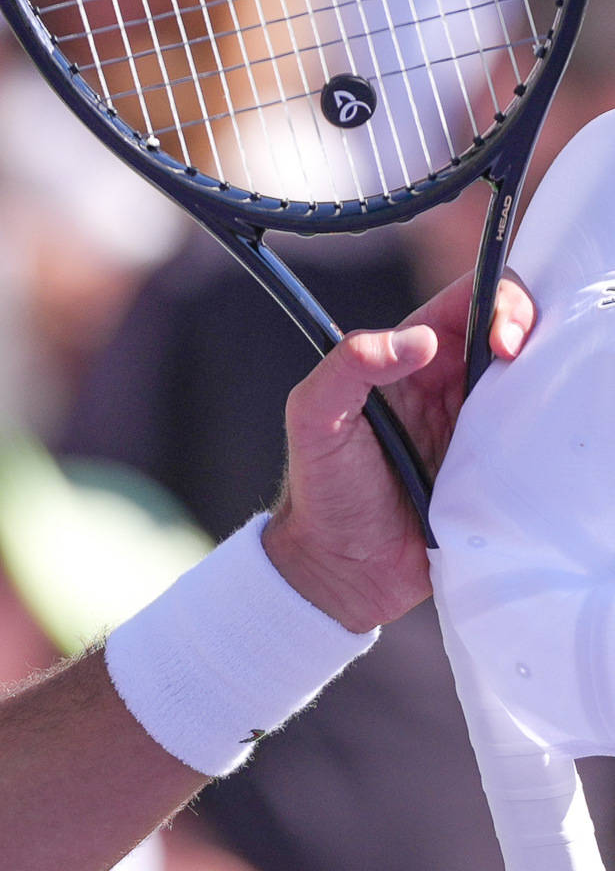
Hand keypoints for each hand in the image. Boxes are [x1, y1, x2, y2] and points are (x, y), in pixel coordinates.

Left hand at [264, 271, 532, 630]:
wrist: (342, 569)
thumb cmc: (322, 491)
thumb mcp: (313, 418)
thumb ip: (349, 366)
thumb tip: (417, 341)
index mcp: (411, 358)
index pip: (469, 301)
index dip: (499, 302)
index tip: (504, 342)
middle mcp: (452, 384)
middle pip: (518, 331)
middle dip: (539, 334)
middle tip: (529, 367)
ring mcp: (482, 425)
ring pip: (537, 380)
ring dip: (550, 380)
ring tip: (549, 400)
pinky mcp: (502, 467)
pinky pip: (543, 435)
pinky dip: (556, 428)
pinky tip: (555, 437)